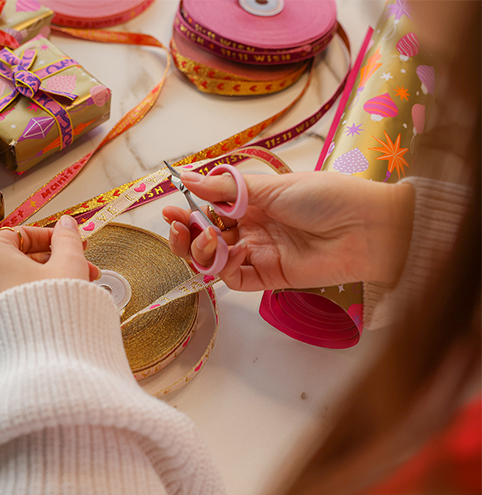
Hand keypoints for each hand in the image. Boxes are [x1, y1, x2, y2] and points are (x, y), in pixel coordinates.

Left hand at [0, 215, 99, 305]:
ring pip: (22, 279)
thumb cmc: (53, 308)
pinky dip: (40, 294)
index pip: (21, 234)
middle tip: (83, 265)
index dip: (52, 236)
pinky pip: (18, 298)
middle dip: (59, 260)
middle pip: (23, 258)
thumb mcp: (69, 263)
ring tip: (82, 286)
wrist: (48, 356)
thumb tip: (67, 224)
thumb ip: (68, 239)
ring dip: (54, 277)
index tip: (71, 241)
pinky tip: (65, 301)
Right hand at [162, 170, 413, 290]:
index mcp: (251, 202)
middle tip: (180, 228)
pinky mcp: (268, 277)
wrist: (364, 229)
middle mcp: (251, 228)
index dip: (187, 211)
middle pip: (206, 239)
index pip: (208, 210)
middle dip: (187, 235)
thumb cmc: (323, 197)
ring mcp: (258, 253)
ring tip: (208, 238)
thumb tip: (187, 175)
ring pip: (214, 261)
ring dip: (201, 252)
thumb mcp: (272, 187)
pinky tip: (236, 253)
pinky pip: (235, 279)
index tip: (169, 208)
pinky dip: (226, 269)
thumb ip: (227, 188)